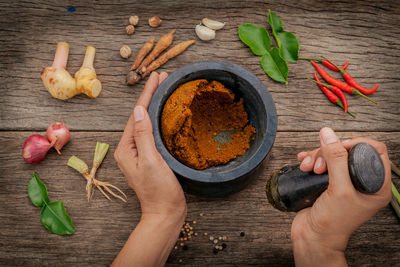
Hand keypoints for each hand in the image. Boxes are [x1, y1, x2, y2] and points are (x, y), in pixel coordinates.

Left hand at [114, 71, 185, 218]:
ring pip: (147, 122)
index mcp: (126, 148)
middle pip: (140, 116)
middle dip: (151, 96)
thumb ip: (143, 135)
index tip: (156, 76)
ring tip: (165, 88)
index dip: (146, 94)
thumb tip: (139, 110)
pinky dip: (160, 119)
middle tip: (163, 77)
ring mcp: (140, 152)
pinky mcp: (150, 157)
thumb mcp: (151, 161)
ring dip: (155, 105)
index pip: (136, 115)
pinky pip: (153, 132)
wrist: (165, 213)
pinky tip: (166, 112)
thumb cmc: (159, 191)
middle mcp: (130, 148)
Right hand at [291, 127, 391, 266]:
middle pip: (349, 150)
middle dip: (330, 152)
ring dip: (318, 156)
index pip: (375, 151)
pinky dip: (312, 159)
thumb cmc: (332, 223)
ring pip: (333, 154)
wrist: (313, 238)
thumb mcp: (338, 189)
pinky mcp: (328, 182)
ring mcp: (344, 181)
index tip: (339, 146)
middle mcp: (362, 182)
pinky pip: (321, 162)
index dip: (357, 144)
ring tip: (309, 168)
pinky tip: (304, 163)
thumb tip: (329, 135)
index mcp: (376, 185)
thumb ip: (335, 159)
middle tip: (320, 166)